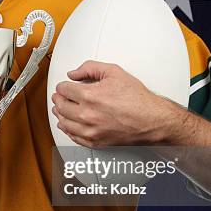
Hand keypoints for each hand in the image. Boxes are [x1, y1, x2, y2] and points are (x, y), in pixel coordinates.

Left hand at [51, 60, 180, 147]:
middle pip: (61, 106)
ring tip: (60, 110)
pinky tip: (67, 126)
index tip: (64, 86)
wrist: (152, 120)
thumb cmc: (137, 99)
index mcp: (89, 96)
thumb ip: (90, 68)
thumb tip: (73, 73)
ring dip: (60, 115)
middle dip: (58, 100)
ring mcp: (90, 130)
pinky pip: (74, 138)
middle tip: (58, 97)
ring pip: (64, 123)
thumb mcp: (114, 72)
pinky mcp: (95, 142)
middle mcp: (87, 115)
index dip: (62, 86)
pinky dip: (68, 130)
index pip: (64, 90)